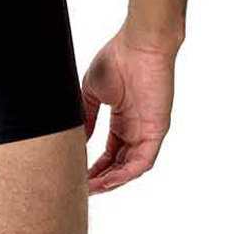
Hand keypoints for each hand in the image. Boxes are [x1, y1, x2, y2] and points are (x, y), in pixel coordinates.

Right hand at [81, 29, 175, 193]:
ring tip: (90, 188)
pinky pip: (142, 162)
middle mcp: (136, 130)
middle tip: (80, 188)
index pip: (109, 153)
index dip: (94, 167)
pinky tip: (107, 180)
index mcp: (123, 120)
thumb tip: (76, 141)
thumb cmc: (116, 60)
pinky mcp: (156, 131)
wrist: (139, 45)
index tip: (77, 175)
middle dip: (100, 179)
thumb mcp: (92, 92)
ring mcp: (147, 132)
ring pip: (130, 168)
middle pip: (119, 165)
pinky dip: (125, 174)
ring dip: (111, 182)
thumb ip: (87, 117)